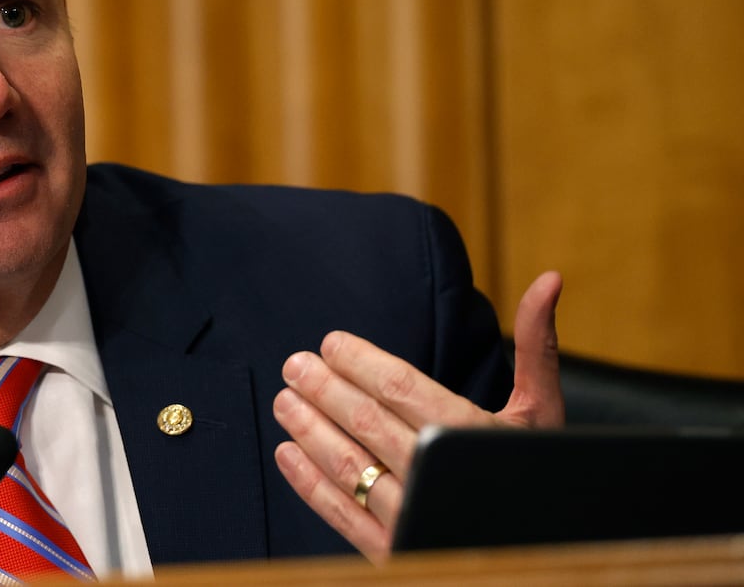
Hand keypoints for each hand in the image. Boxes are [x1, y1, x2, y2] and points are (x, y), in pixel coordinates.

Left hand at [272, 271, 563, 562]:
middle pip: (368, 423)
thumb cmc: (538, 473)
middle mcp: (441, 479)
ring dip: (310, 431)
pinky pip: (344, 516)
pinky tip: (288, 455)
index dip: (360, 362)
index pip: (403, 388)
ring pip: (351, 468)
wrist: (549, 551)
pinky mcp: (395, 554)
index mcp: (476, 437)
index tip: (330, 343)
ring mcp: (416, 520)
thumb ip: (536, 348)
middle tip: (294, 366)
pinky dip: (310, 486)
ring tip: (284, 402)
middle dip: (325, 391)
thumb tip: (548, 279)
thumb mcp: (543, 413)